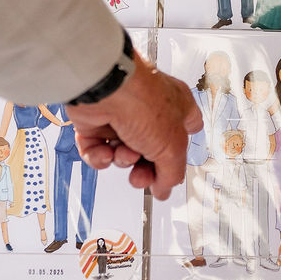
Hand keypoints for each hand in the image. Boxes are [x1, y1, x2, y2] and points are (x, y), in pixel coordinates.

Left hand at [67, 49, 201, 200]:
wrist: (105, 89)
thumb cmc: (143, 103)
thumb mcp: (172, 148)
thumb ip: (171, 174)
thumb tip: (165, 189)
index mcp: (176, 108)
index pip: (184, 134)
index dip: (178, 154)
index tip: (169, 172)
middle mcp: (149, 110)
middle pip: (150, 152)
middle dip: (144, 169)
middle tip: (141, 176)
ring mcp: (121, 115)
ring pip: (123, 152)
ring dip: (122, 160)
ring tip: (122, 152)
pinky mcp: (96, 121)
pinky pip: (98, 150)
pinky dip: (100, 156)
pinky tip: (104, 151)